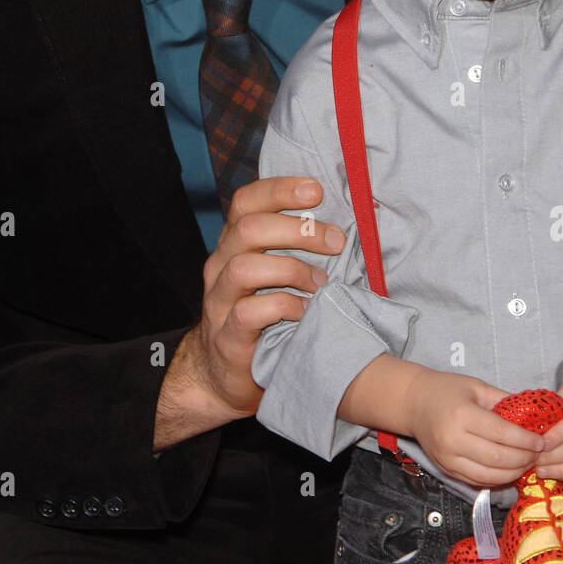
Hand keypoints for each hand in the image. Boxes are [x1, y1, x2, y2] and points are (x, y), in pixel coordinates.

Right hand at [154, 176, 344, 446]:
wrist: (222, 374)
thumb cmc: (261, 316)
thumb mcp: (273, 275)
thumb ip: (294, 248)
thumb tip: (343, 222)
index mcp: (234, 245)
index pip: (246, 202)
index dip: (279, 189)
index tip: (317, 191)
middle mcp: (221, 267)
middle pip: (248, 229)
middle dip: (296, 229)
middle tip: (335, 241)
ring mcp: (220, 302)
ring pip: (244, 268)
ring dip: (292, 269)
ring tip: (321, 282)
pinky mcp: (227, 337)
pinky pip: (249, 313)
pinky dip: (284, 307)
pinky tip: (307, 312)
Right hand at [407, 369, 544, 486]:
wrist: (413, 403)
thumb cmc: (446, 390)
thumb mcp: (476, 387)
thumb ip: (504, 401)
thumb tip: (534, 416)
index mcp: (461, 415)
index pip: (501, 433)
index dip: (525, 440)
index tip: (542, 441)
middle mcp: (452, 440)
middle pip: (497, 458)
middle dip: (524, 459)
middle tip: (539, 454)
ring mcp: (448, 459)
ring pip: (489, 475)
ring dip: (514, 473)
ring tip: (528, 463)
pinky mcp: (446, 470)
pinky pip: (478, 481)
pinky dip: (498, 479)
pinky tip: (510, 470)